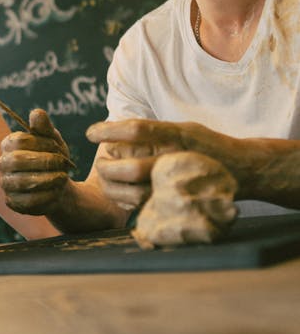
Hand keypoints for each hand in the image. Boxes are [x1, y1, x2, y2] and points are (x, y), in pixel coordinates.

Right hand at [0, 108, 74, 214]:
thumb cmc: (53, 158)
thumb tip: (36, 113)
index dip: (42, 143)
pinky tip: (58, 191)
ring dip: (48, 180)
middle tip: (64, 164)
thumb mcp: (53, 140)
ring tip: (63, 178)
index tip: (58, 147)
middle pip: (17, 161)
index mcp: (9, 144)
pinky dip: (47, 196)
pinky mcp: (13, 203)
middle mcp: (3, 164)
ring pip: (22, 182)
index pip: (19, 141)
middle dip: (45, 162)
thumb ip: (45, 127)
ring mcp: (6, 184)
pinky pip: (28, 201)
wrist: (59, 185)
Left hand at [86, 119, 211, 207]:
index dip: (108, 130)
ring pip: (137, 191)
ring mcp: (178, 183)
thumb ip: (153, 131)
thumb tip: (114, 131)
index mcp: (177, 135)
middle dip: (108, 166)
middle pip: (133, 166)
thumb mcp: (182, 128)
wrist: (243, 169)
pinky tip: (118, 192)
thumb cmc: (205, 145)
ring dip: (114, 186)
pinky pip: (145, 204)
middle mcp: (178, 158)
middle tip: (99, 161)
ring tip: (105, 178)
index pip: (136, 129)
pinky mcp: (177, 202)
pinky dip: (126, 200)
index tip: (90, 134)